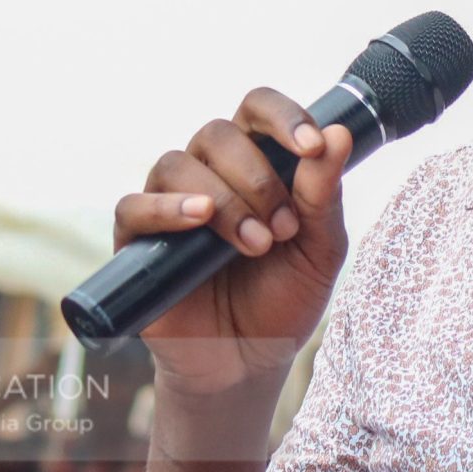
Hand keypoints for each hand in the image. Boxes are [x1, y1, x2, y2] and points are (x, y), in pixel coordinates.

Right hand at [111, 91, 355, 395]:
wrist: (250, 363)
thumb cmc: (284, 300)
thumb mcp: (319, 250)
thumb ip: (324, 195)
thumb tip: (338, 133)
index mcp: (254, 164)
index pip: (257, 109)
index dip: (282, 117)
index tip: (311, 147)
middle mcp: (207, 174)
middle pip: (217, 133)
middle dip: (258, 178)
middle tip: (284, 229)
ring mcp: (169, 204)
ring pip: (178, 164)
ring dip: (224, 200)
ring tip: (255, 245)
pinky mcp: (137, 242)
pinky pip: (134, 205)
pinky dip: (166, 207)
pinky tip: (198, 219)